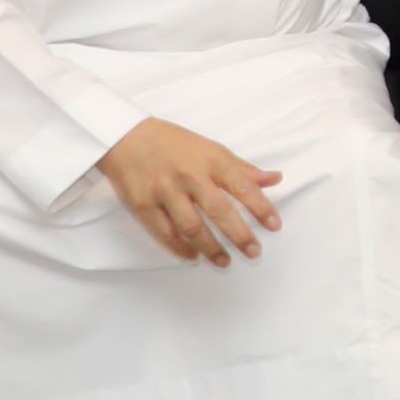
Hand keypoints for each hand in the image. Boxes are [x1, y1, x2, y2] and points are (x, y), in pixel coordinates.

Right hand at [100, 117, 280, 265]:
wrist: (125, 137)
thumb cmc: (174, 143)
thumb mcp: (211, 148)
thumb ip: (242, 168)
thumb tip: (275, 179)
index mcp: (211, 159)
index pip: (242, 186)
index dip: (261, 208)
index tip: (275, 226)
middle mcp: (189, 175)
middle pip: (219, 211)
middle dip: (239, 235)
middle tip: (254, 252)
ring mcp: (164, 191)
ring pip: (192, 227)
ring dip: (210, 248)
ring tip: (225, 261)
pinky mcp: (142, 204)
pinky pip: (164, 232)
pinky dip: (180, 248)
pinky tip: (193, 257)